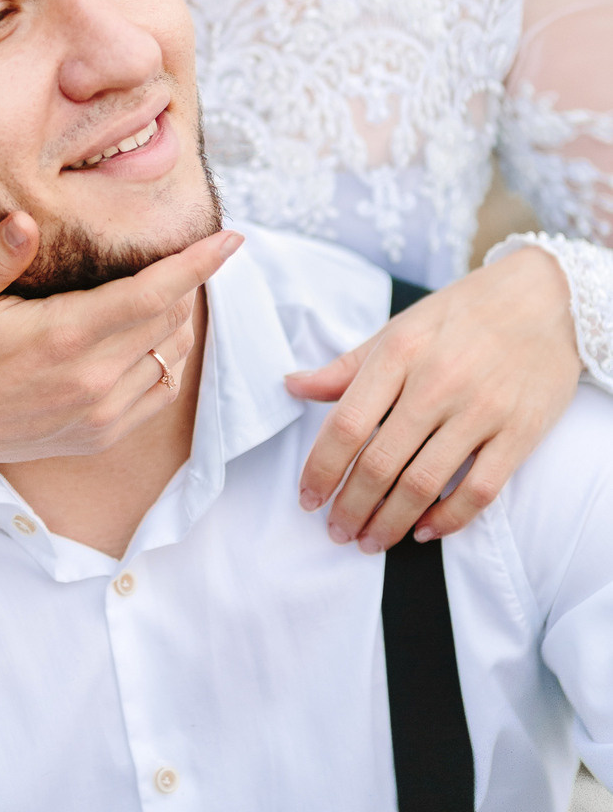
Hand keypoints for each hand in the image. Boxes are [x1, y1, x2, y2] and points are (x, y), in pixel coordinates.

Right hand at [0, 214, 241, 482]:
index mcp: (64, 337)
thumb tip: (28, 219)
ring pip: (171, 359)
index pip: (153, 294)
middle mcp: (91, 379)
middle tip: (190, 251)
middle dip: (190, 283)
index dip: (198, 264)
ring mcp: (97, 414)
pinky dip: (167, 363)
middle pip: (172, 322)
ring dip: (180, 322)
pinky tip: (153, 341)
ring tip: (170, 290)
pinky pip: (157, 397)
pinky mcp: (95, 437)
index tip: (232, 239)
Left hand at [285, 245, 581, 551]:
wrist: (546, 299)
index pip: (346, 423)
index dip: (321, 468)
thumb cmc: (463, 314)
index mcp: (399, 352)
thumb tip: (293, 386)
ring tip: (369, 540)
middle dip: (350, 506)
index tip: (307, 497)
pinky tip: (424, 530)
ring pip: (423, 484)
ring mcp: (480, 411)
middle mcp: (436, 383)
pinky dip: (448, 519)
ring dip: (390, 522)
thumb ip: (348, 366)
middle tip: (336, 531)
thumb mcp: (400, 328)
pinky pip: (479, 491)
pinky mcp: (519, 433)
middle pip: (380, 463)